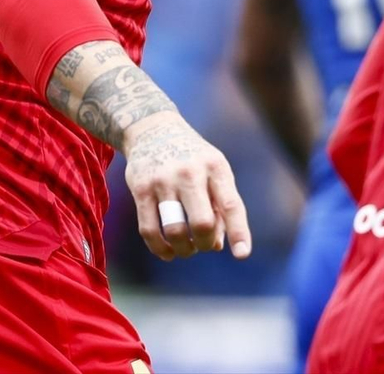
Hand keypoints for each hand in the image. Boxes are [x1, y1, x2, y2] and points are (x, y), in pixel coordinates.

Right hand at [122, 111, 251, 261]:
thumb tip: (217, 245)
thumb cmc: (192, 158)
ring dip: (184, 248)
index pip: (231, 204)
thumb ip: (220, 205)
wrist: (153, 128)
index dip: (238, 232)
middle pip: (202, 222)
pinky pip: (149, 230)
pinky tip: (168, 252)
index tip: (242, 255)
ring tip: (187, 248)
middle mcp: (190, 172)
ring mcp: (164, 180)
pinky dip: (160, 248)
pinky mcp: (141, 189)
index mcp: (215, 167)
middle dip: (205, 243)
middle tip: (204, 245)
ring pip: (175, 230)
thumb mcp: (214, 171)